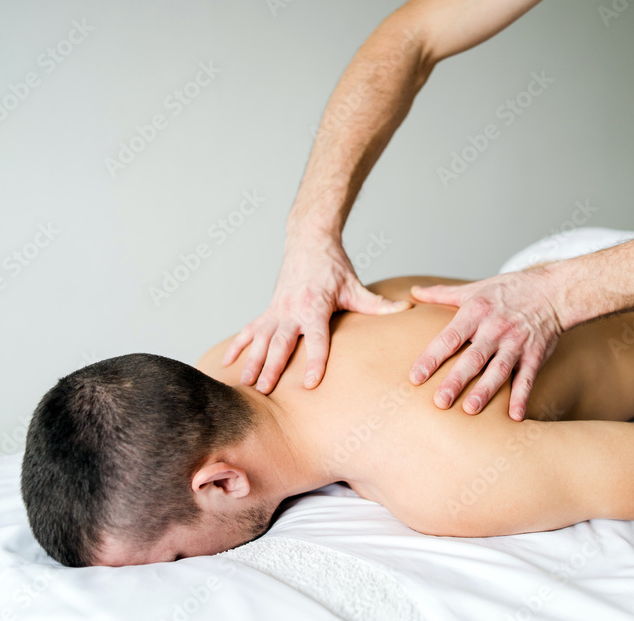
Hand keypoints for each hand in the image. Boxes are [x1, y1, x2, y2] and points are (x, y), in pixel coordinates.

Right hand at [222, 234, 410, 392]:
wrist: (309, 242)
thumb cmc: (334, 267)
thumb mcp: (356, 286)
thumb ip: (378, 304)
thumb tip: (406, 309)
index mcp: (315, 307)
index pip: (316, 339)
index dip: (314, 361)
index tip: (310, 384)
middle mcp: (292, 310)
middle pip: (281, 343)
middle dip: (272, 368)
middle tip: (266, 392)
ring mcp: (277, 310)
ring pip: (260, 340)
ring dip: (252, 362)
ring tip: (245, 385)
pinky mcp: (268, 310)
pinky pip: (248, 330)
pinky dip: (237, 346)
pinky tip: (227, 364)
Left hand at [409, 268, 563, 420]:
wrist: (553, 292)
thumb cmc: (509, 291)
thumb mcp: (474, 289)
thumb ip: (442, 293)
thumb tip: (414, 291)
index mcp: (476, 312)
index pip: (449, 337)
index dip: (432, 357)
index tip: (415, 377)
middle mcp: (495, 329)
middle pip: (473, 357)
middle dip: (456, 380)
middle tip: (440, 402)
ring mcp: (516, 343)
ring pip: (499, 370)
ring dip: (486, 391)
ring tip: (470, 410)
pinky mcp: (535, 355)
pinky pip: (527, 378)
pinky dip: (521, 397)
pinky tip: (514, 417)